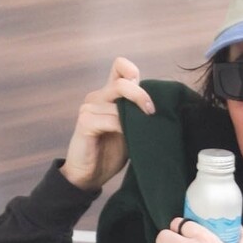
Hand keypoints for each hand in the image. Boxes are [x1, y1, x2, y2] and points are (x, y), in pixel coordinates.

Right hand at [60, 56, 154, 193]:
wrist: (88, 176)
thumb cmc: (109, 154)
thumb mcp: (129, 131)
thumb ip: (136, 116)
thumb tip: (157, 108)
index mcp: (108, 95)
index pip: (119, 67)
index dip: (133, 72)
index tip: (146, 95)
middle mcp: (98, 96)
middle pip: (122, 82)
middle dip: (141, 96)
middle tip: (151, 112)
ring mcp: (89, 108)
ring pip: (118, 100)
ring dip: (134, 115)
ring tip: (141, 130)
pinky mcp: (85, 122)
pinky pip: (110, 119)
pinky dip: (123, 128)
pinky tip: (127, 138)